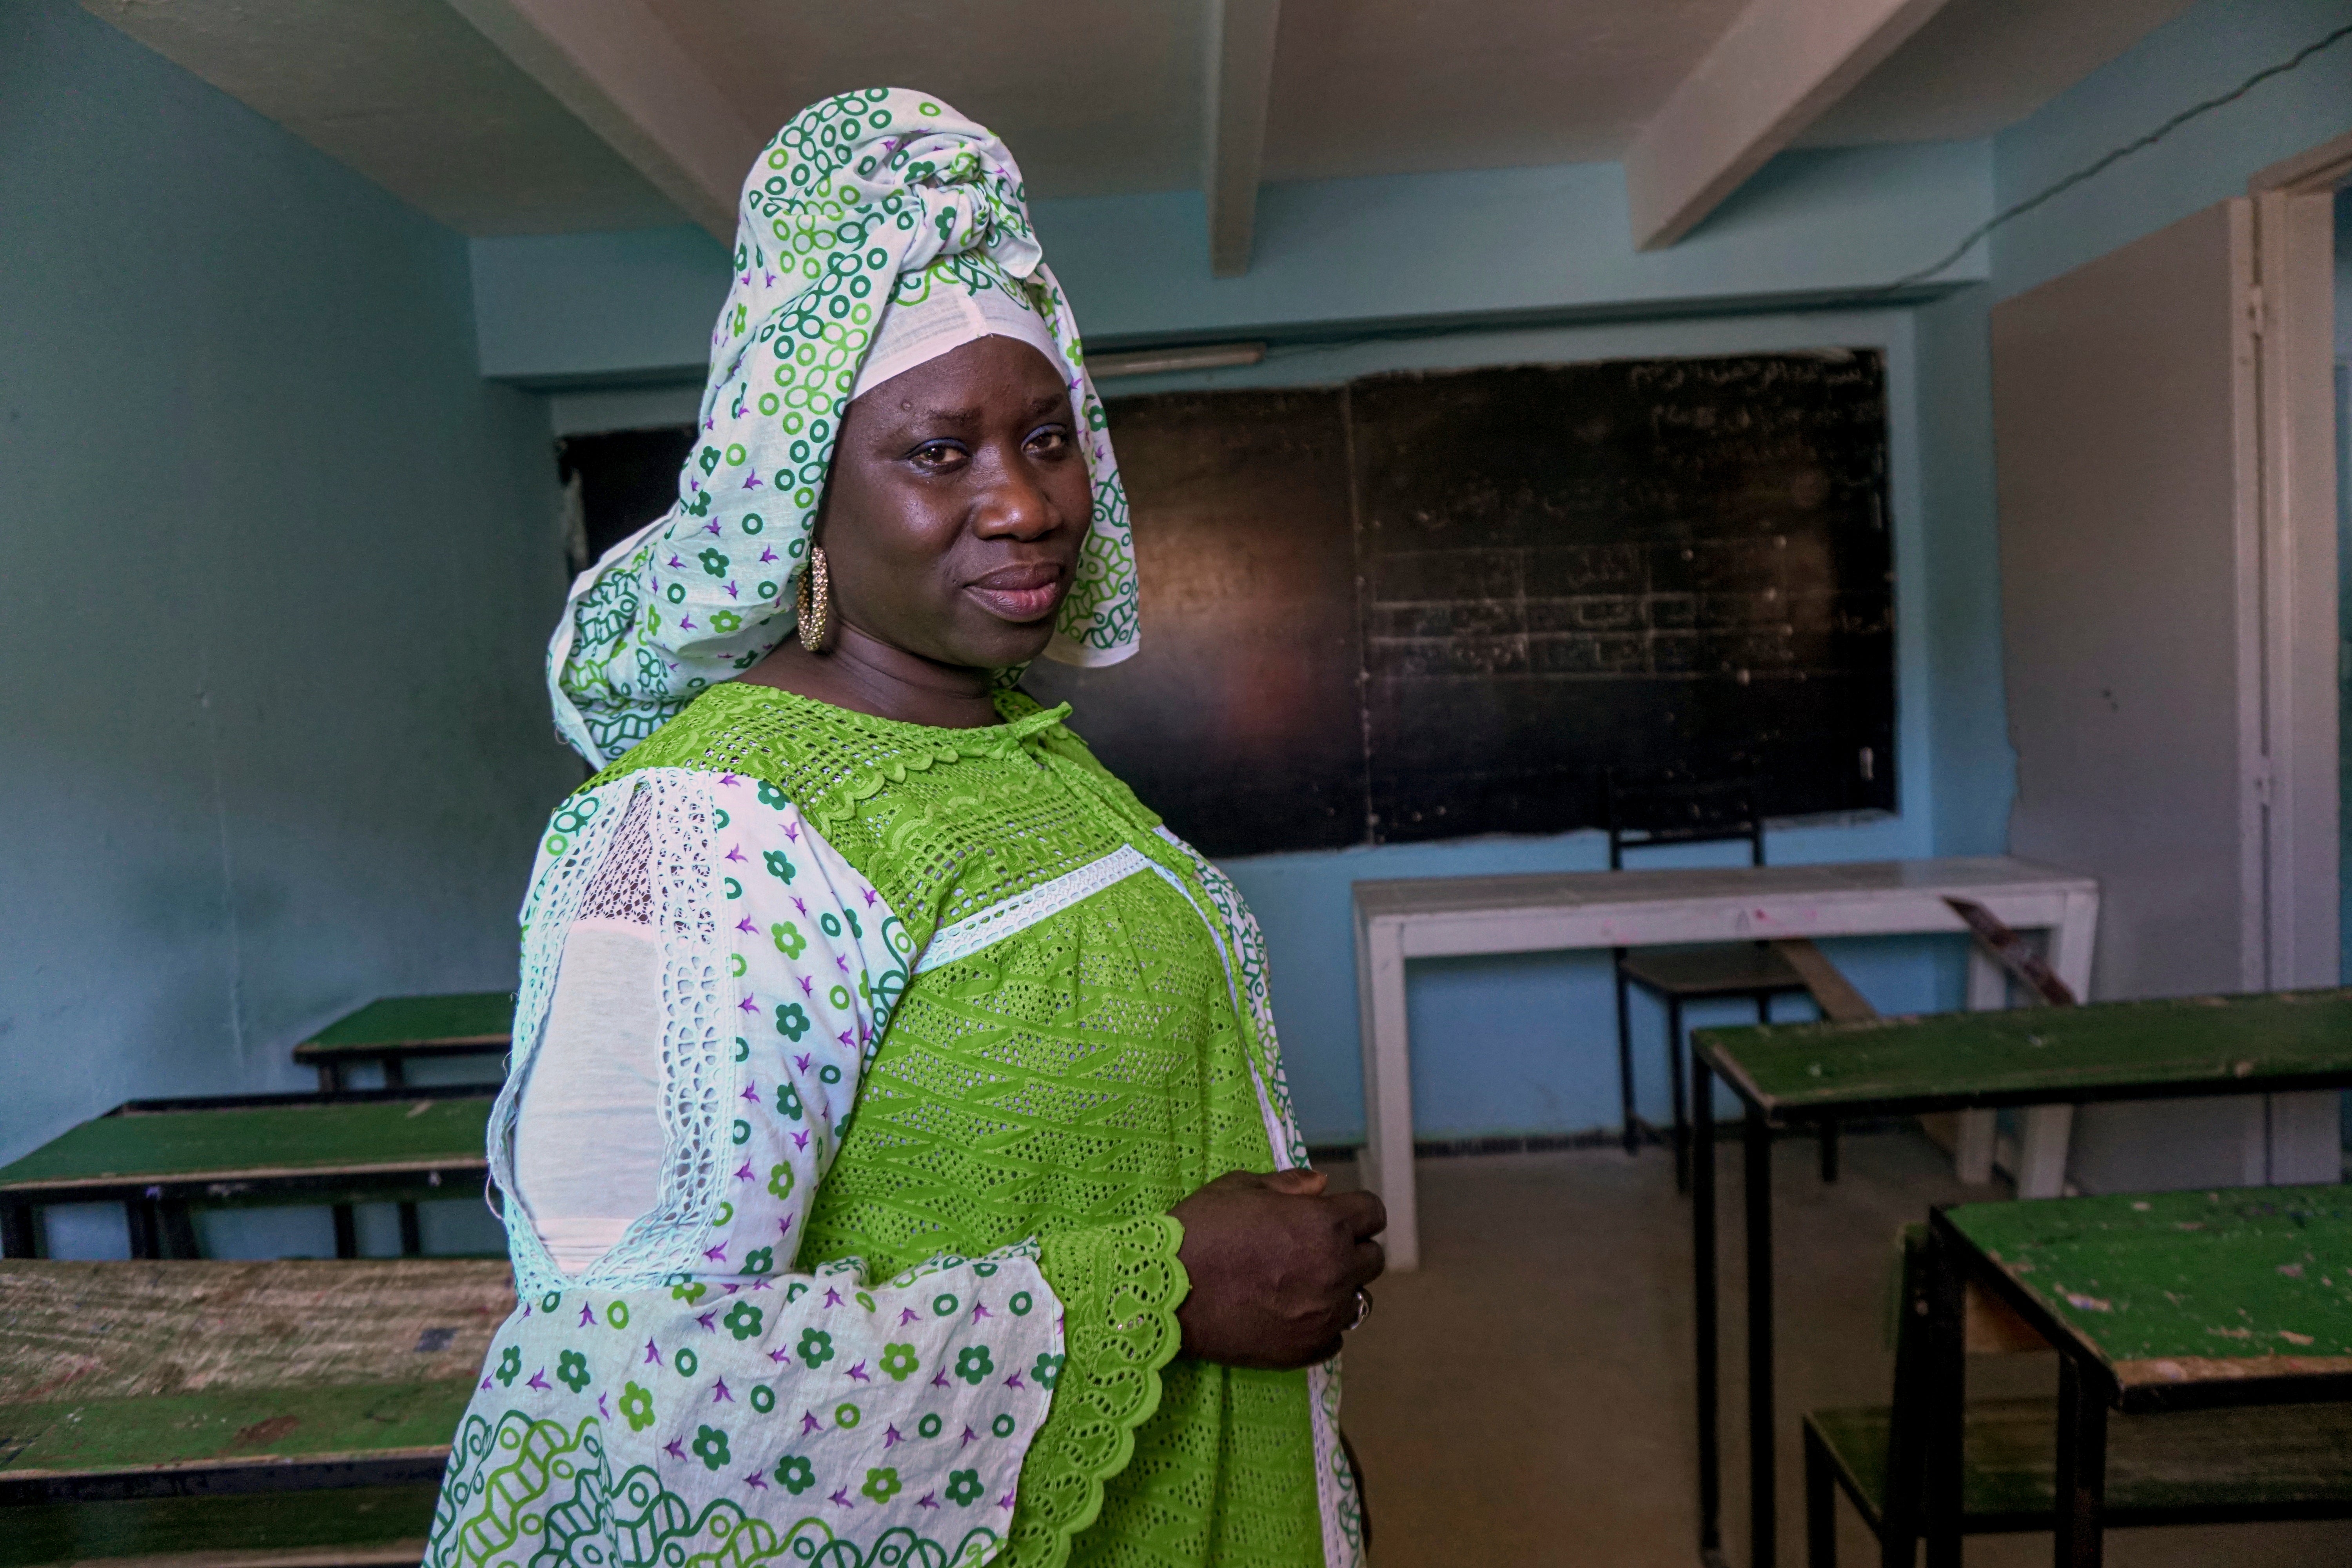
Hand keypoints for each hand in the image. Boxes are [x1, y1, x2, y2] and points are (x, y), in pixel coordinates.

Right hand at [1169, 1168, 1385, 1369]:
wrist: (1167, 1291)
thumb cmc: (1203, 1229)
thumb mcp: (1241, 1188)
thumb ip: (1290, 1184)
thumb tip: (1323, 1185)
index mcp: (1326, 1224)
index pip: (1373, 1213)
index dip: (1355, 1212)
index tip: (1333, 1217)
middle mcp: (1337, 1269)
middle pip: (1372, 1259)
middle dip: (1351, 1250)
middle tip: (1315, 1251)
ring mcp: (1325, 1315)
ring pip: (1359, 1300)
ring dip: (1340, 1290)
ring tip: (1304, 1287)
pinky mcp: (1308, 1350)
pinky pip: (1335, 1338)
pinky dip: (1321, 1326)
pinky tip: (1291, 1317)